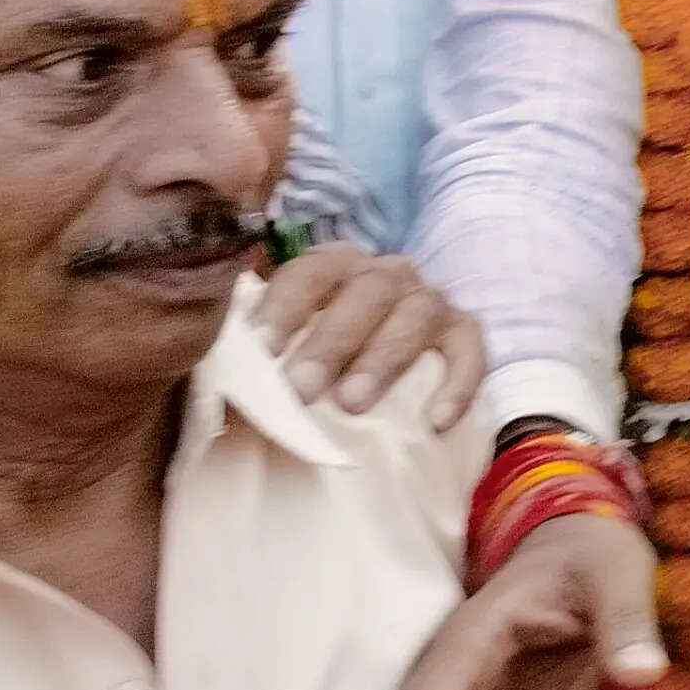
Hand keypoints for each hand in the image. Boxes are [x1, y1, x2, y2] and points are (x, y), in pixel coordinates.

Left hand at [258, 243, 483, 422]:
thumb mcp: (285, 352)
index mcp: (334, 269)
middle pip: (364, 292)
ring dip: (383, 357)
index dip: (284, 307)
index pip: (309, 272)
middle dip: (331, 341)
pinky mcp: (462, 330)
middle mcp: (385, 274)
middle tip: (301, 389)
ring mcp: (427, 299)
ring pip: (414, 313)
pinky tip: (437, 420)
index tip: (260, 350)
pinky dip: (457, 381)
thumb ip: (256, 362)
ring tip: (354, 404)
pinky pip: (468, 347)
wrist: (379, 364)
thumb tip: (221, 393)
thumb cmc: (319, 362)